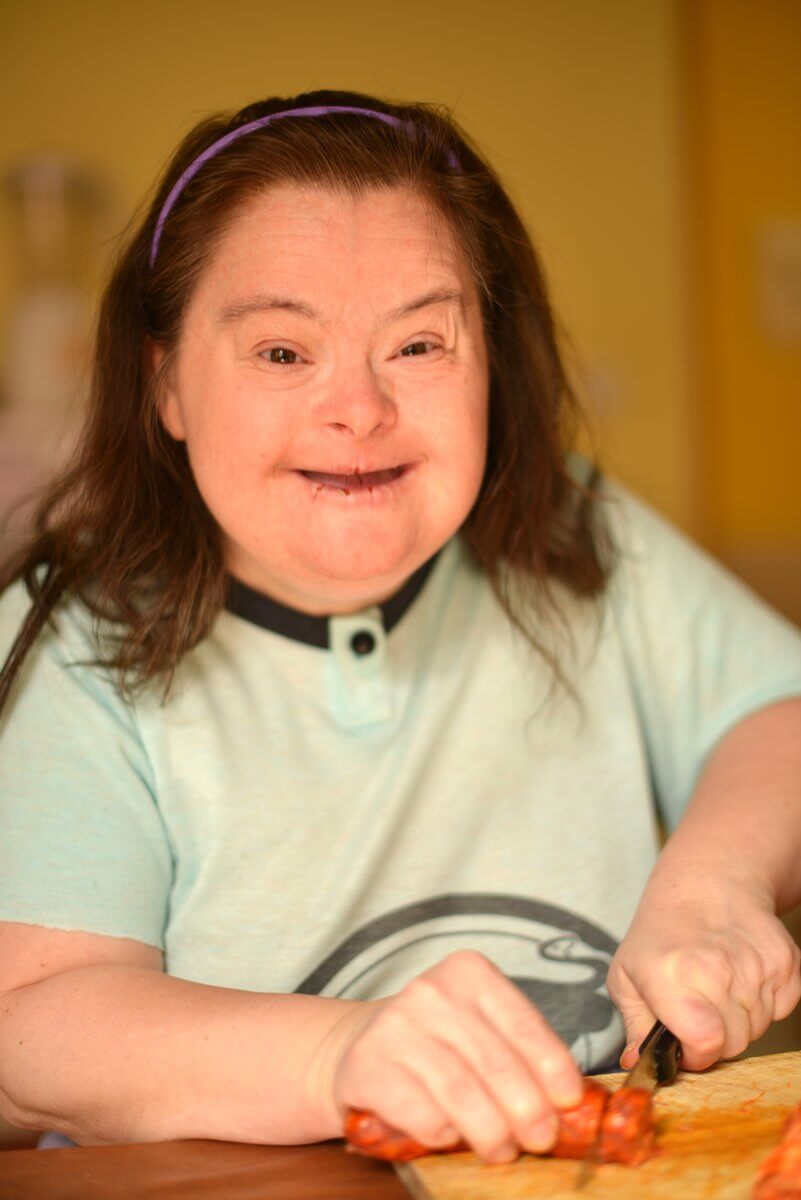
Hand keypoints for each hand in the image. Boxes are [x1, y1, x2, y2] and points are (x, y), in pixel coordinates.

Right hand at [311, 949, 583, 1163]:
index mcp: (468, 972)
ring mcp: (396, 1027)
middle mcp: (431, 992)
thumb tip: (569, 1101)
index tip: (569, 1102)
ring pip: (462, 1094)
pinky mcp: (368, 1066)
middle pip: (496, 1064)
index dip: (552, 1068)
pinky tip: (451, 1137)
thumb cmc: (436, 1040)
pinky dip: (446, 1136)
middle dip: (528, 1112)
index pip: (523, 1024)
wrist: (358, 1043)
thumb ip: (518, 1050)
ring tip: (503, 1150)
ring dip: (492, 1133)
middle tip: (541, 1139)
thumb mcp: (478, 1025)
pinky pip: (423, 1115)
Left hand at [607, 867, 800, 1072]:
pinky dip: (765, 1003)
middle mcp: (716, 968)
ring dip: (739, 1020)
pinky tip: (741, 976)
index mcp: (670, 975)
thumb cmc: (662, 934)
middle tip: (699, 1009)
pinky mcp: (786, 962)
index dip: (696, 1055)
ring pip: (758, 1029)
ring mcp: (756, 965)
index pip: (704, 1042)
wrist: (706, 885)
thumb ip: (634, 1026)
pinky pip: (782, 1009)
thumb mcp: (628, 975)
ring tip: (717, 986)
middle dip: (716, 1039)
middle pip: (734, 1044)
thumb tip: (637, 1064)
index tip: (686, 1044)